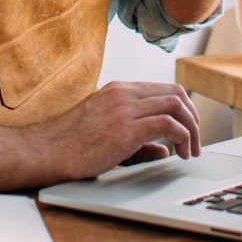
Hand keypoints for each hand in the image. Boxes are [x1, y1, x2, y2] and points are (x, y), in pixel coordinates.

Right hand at [30, 81, 200, 181]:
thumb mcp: (107, 134)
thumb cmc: (70, 146)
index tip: (190, 128)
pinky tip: (179, 153)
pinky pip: (168, 125)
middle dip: (193, 117)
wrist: (44, 151)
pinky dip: (182, 137)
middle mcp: (123, 93)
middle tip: (196, 141)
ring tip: (191, 151)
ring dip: (192, 129)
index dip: (184, 108)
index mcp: (118, 90)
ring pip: (176, 105)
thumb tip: (163, 150)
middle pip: (176, 93)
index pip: (163, 88)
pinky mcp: (125, 128)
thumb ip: (138, 140)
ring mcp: (124, 108)